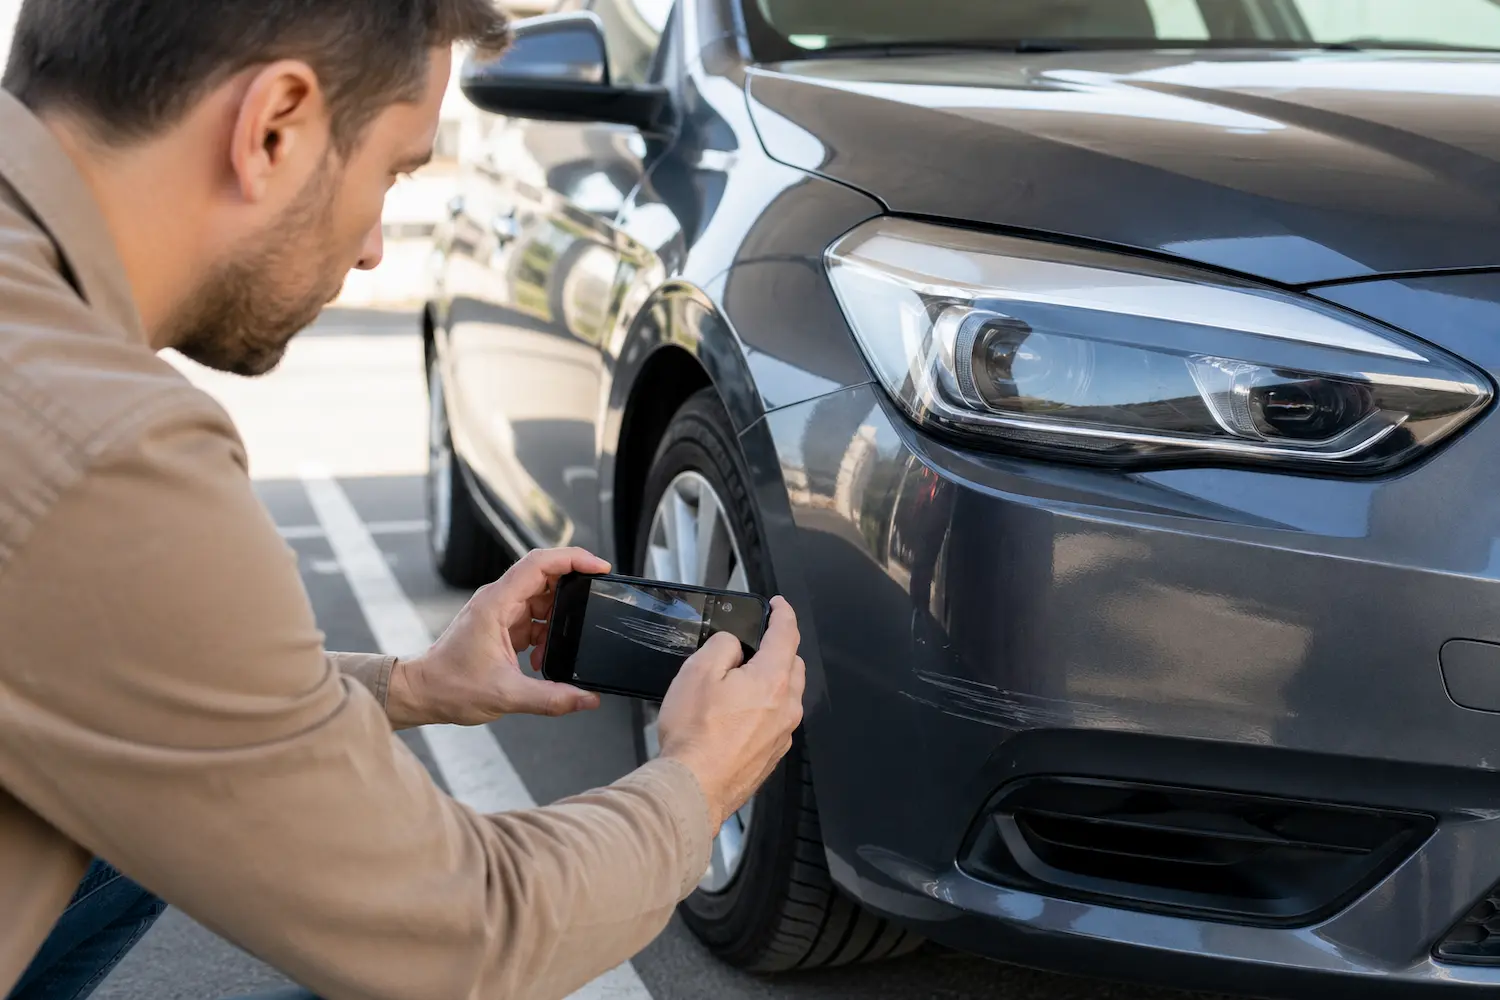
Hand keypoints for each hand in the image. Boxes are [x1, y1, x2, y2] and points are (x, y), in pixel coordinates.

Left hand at [386, 548, 608, 726]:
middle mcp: (497, 601)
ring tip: (556, 649)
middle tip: (591, 608)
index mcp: (496, 604)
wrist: (421, 693)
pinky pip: (533, 618)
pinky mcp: (500, 625)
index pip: (540, 563)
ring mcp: (498, 612)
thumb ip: (552, 698)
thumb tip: (586, 699)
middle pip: (545, 578)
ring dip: (556, 622)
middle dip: (572, 594)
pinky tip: (541, 657)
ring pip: (541, 600)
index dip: (573, 559)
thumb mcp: (506, 695)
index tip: (598, 567)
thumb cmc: (449, 686)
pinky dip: (544, 635)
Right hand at [656, 597, 805, 831]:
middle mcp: (787, 707)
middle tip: (757, 644)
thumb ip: (723, 647)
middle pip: (793, 666)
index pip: (787, 635)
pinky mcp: (772, 755)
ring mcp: (782, 734)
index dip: (783, 614)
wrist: (694, 788)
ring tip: (743, 681)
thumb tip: (735, 647)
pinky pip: (776, 720)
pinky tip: (740, 715)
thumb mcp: (698, 672)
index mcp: (773, 680)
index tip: (779, 605)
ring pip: (787, 696)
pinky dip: (765, 708)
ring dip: (772, 681)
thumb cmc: (694, 732)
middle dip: (780, 649)